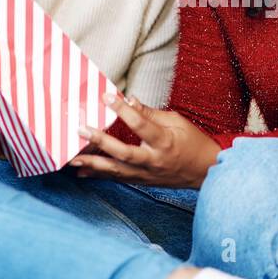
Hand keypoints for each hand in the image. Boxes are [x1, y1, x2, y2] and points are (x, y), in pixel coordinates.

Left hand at [71, 94, 221, 188]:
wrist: (205, 170)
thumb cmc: (192, 142)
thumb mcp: (176, 122)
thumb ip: (150, 113)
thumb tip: (129, 100)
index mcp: (164, 142)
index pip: (140, 124)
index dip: (122, 110)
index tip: (106, 97)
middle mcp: (153, 160)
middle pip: (123, 153)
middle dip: (100, 141)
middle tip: (81, 130)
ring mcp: (146, 174)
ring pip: (116, 170)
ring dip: (93, 164)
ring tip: (72, 158)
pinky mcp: (142, 181)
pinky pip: (117, 178)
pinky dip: (99, 175)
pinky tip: (81, 172)